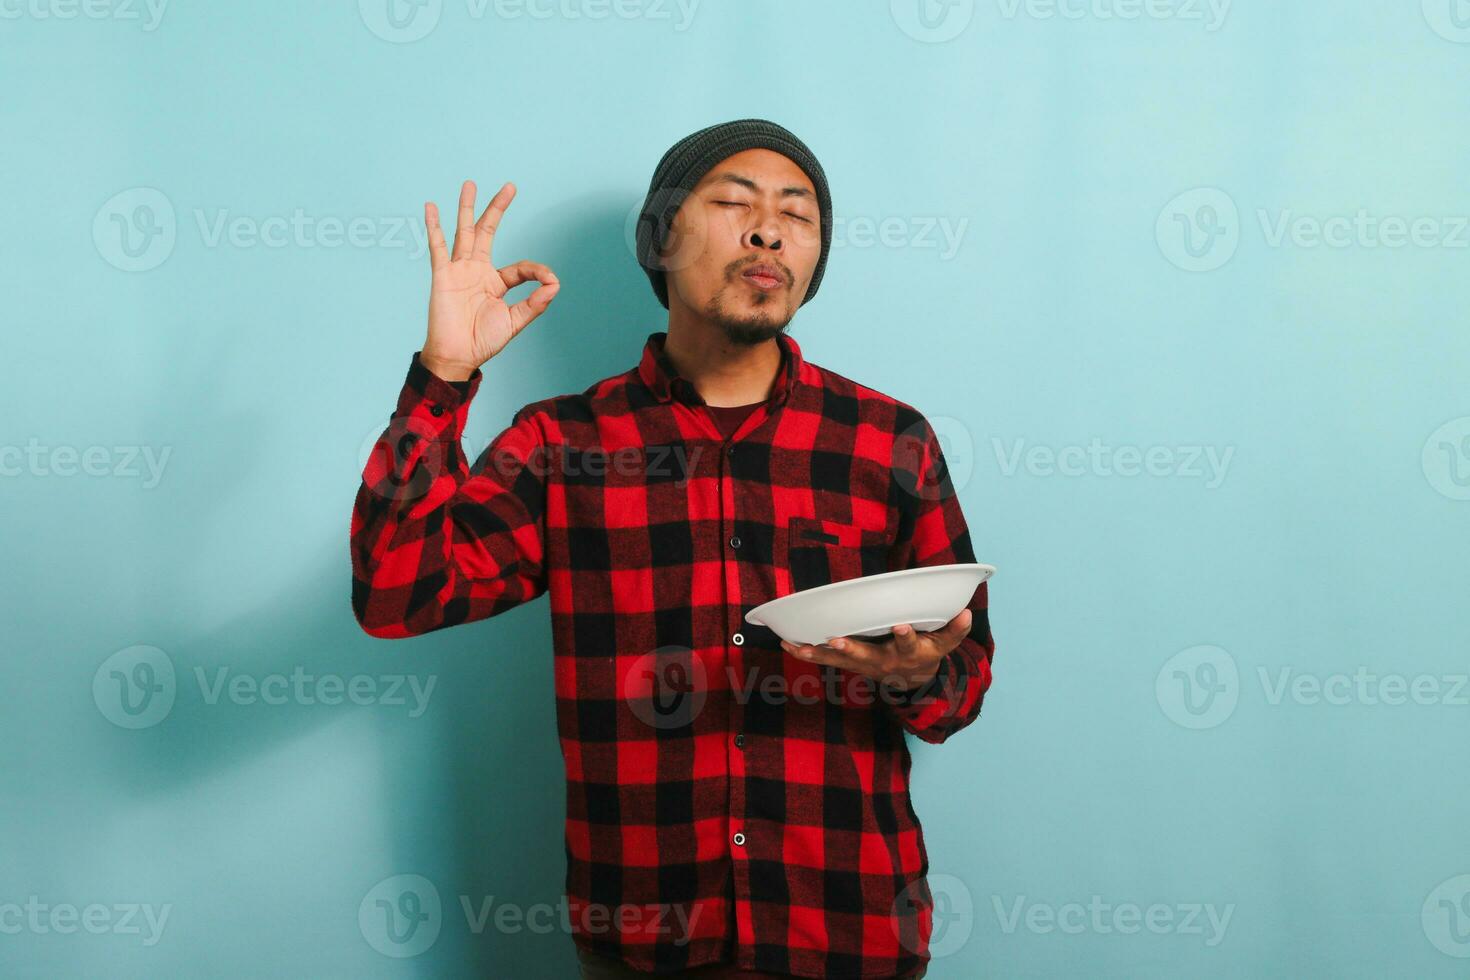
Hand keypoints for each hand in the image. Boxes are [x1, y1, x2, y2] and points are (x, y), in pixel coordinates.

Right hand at [420, 180, 559, 380]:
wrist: (457, 356)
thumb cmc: (483, 342)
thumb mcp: (515, 321)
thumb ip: (535, 303)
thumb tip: (555, 284)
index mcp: (496, 283)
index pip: (520, 267)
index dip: (537, 271)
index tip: (548, 280)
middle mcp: (477, 271)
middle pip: (488, 232)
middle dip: (498, 209)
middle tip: (510, 186)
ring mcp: (459, 270)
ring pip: (465, 232)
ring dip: (467, 208)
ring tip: (470, 184)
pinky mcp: (443, 275)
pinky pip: (438, 247)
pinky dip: (434, 227)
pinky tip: (431, 207)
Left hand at [779, 608, 973, 693]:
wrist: (910, 681)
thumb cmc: (925, 653)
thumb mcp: (943, 644)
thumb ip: (954, 631)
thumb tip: (966, 613)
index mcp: (908, 654)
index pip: (908, 645)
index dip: (906, 636)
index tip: (902, 626)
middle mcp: (883, 662)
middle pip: (866, 656)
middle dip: (851, 649)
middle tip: (836, 640)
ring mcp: (863, 664)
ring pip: (839, 660)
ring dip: (818, 652)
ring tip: (796, 645)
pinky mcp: (849, 663)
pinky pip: (826, 659)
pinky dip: (807, 652)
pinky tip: (787, 643)